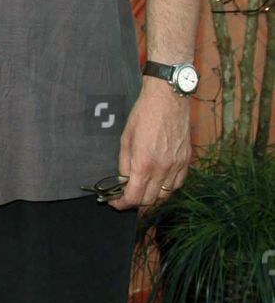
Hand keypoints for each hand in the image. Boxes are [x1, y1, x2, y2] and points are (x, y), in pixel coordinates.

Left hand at [109, 81, 191, 209]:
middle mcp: (162, 169)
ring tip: (143, 191)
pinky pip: (177, 183)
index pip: (133, 197)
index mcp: (144, 165)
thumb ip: (124, 164)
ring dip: (152, 197)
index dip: (122, 204)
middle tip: (127, 196)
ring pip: (165, 195)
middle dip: (136, 202)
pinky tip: (159, 182)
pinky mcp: (186, 160)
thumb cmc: (144, 115)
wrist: (168, 98)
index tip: (115, 202)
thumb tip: (123, 181)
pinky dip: (167, 188)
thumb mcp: (125, 140)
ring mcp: (177, 165)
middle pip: (150, 200)